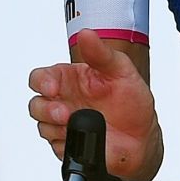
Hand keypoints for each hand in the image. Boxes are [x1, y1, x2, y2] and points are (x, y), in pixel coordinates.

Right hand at [28, 29, 162, 180]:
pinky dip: (66, 143)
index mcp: (71, 79)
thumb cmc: (132, 100)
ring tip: (76, 125)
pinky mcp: (67, 145)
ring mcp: (64, 125)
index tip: (53, 87)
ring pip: (42, 126)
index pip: (41, 77)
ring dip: (55, 127)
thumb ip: (101, 53)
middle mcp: (64, 101)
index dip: (41, 82)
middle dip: (46, 109)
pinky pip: (55, 146)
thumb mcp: (121, 70)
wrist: (143, 137)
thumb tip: (86, 34)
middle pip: (36, 104)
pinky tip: (83, 139)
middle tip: (65, 113)